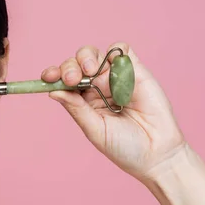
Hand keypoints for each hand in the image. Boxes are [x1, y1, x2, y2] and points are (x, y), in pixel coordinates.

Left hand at [43, 42, 186, 183]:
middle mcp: (97, 86)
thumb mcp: (94, 129)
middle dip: (70, 67)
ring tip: (90, 72)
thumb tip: (52, 92)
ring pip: (95, 54)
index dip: (54, 75)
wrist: (157, 154)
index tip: (47, 77)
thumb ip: (76, 109)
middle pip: (76, 64)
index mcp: (83, 100)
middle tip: (73, 79)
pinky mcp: (137, 71)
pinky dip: (114, 51)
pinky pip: (122, 50)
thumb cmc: (124, 147)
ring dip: (87, 57)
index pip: (63, 81)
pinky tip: (113, 66)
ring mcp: (116, 78)